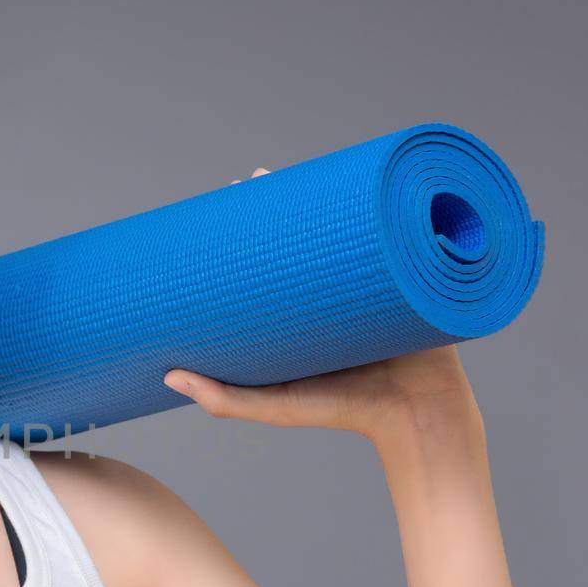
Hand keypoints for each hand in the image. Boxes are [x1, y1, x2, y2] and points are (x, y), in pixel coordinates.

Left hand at [166, 166, 477, 437]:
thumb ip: (226, 400)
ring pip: (342, 224)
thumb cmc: (346, 410)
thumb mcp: (277, 406)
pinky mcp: (405, 272)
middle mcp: (331, 288)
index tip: (217, 207)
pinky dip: (378, 205)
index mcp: (299, 309)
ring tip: (297, 171)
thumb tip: (168, 376)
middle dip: (279, 200)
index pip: (266, 259)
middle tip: (254, 179)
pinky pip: (390, 232)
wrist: (419, 415)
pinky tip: (362, 182)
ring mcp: (369, 277)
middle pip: (302, 232)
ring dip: (322, 192)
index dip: (244, 232)